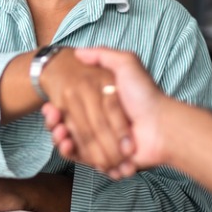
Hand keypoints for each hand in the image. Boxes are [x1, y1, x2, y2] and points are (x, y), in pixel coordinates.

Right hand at [38, 50, 133, 175]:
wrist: (161, 126)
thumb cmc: (145, 95)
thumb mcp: (126, 64)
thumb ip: (103, 55)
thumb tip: (78, 52)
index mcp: (101, 106)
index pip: (71, 109)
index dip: (57, 109)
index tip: (50, 106)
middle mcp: (101, 124)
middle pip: (68, 127)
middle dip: (55, 124)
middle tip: (52, 118)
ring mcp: (103, 143)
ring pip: (72, 144)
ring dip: (60, 138)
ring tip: (59, 132)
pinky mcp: (106, 160)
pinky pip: (82, 159)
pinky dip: (72, 153)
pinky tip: (67, 143)